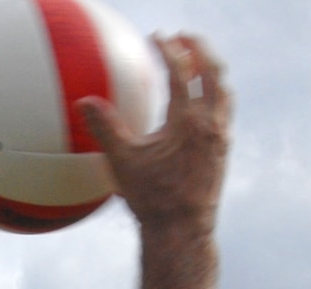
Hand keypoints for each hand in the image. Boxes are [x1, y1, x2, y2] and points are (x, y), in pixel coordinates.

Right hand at [78, 34, 229, 234]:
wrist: (183, 230)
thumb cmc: (152, 199)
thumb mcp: (122, 163)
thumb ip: (106, 128)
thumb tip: (85, 102)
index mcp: (187, 120)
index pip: (182, 72)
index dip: (169, 50)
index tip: (158, 37)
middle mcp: (211, 123)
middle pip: (214, 71)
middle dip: (200, 49)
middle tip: (185, 37)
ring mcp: (221, 137)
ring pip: (224, 91)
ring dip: (213, 72)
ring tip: (200, 65)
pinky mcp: (223, 151)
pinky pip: (225, 112)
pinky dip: (216, 96)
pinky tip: (204, 105)